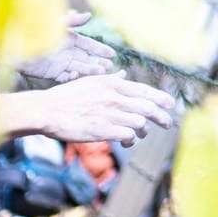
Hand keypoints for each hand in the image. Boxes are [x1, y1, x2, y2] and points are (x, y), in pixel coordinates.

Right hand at [3, 75, 175, 146]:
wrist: (47, 110)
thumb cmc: (67, 96)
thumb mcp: (91, 81)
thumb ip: (111, 79)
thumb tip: (124, 74)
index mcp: (113, 84)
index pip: (145, 91)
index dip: (161, 99)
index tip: (170, 105)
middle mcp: (115, 97)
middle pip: (149, 107)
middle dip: (162, 117)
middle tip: (168, 123)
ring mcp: (110, 114)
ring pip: (141, 123)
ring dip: (144, 131)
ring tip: (142, 135)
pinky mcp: (103, 130)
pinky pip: (127, 136)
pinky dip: (131, 140)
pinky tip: (128, 142)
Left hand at [17, 12, 116, 84]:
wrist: (12, 45)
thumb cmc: (33, 29)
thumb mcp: (55, 23)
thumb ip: (72, 20)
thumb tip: (89, 15)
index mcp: (69, 38)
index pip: (89, 44)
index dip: (100, 49)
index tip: (112, 53)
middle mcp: (67, 51)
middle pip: (87, 58)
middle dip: (98, 61)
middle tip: (109, 66)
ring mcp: (60, 63)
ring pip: (80, 67)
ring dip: (90, 70)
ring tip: (101, 72)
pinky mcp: (52, 73)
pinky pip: (66, 76)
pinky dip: (73, 77)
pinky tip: (79, 75)